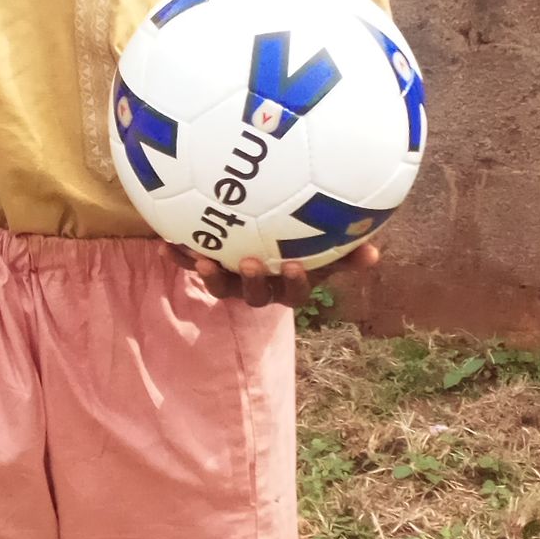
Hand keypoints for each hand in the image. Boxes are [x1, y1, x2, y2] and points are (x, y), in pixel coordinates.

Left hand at [171, 241, 381, 309]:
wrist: (258, 249)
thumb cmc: (299, 248)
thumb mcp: (323, 252)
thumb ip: (345, 253)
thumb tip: (376, 252)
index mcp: (287, 286)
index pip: (295, 293)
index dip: (295, 283)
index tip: (296, 266)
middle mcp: (259, 290)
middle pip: (255, 296)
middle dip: (252, 282)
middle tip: (250, 263)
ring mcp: (232, 283)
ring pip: (220, 286)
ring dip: (210, 275)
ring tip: (202, 258)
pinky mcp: (207, 269)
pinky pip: (191, 264)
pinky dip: (178, 257)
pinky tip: (164, 242)